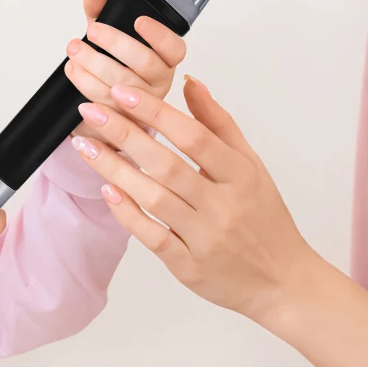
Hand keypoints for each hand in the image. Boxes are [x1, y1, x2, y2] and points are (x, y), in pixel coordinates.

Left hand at [62, 0, 186, 111]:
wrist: (102, 95)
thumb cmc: (114, 61)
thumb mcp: (110, 33)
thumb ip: (103, 12)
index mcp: (165, 58)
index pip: (174, 48)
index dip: (159, 35)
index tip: (139, 20)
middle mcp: (159, 81)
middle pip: (145, 63)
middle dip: (115, 44)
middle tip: (92, 30)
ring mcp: (142, 102)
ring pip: (121, 83)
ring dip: (93, 63)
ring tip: (74, 49)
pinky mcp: (122, 117)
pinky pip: (104, 100)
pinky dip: (84, 81)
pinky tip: (73, 69)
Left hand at [69, 74, 322, 324]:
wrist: (282, 282)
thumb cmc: (265, 220)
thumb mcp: (252, 166)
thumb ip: (219, 124)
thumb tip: (190, 84)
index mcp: (241, 176)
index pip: (194, 137)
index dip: (157, 113)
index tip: (124, 92)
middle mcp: (223, 206)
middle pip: (167, 165)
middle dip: (124, 134)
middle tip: (90, 112)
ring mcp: (205, 239)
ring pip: (154, 199)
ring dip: (115, 169)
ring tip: (85, 146)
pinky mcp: (189, 267)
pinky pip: (152, 237)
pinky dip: (128, 213)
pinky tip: (107, 190)